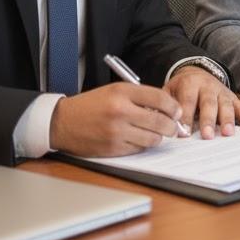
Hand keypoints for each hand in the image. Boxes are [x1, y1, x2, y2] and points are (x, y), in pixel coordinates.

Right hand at [49, 82, 183, 156]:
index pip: (159, 98)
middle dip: (171, 126)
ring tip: (158, 133)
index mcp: (122, 93)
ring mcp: (116, 132)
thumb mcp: (116, 90)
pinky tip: (141, 139)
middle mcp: (120, 112)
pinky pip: (138, 149)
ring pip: (151, 138)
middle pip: (159, 121)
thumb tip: (165, 108)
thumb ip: (140, 96)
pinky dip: (143, 145)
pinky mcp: (111, 149)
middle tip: (174, 126)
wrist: (62, 122)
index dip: (173, 106)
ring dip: (158, 137)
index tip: (177, 111)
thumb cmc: (91, 104)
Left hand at [165, 66, 239, 138]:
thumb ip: (164, 106)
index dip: (185, 117)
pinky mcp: (231, 96)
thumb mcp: (169, 91)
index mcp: (190, 83)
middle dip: (208, 120)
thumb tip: (157, 123)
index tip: (183, 133)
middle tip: (207, 135)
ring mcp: (221, 91)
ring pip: (225, 105)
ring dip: (227, 119)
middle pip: (208, 103)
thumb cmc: (181, 87)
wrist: (195, 71)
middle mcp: (208, 85)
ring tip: (227, 133)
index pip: (187, 101)